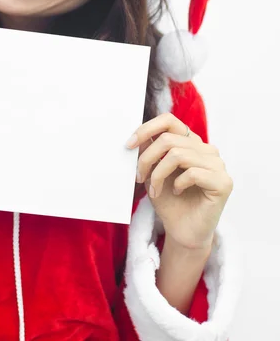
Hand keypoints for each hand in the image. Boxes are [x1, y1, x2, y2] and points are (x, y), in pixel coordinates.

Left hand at [127, 113, 232, 249]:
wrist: (183, 232)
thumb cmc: (170, 202)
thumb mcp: (154, 172)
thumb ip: (150, 152)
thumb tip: (137, 135)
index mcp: (191, 142)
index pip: (169, 120)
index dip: (146, 129)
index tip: (129, 145)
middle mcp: (207, 149)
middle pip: (168, 139)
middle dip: (147, 159)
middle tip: (139, 177)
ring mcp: (217, 165)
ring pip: (178, 155)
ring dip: (158, 174)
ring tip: (154, 190)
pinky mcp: (223, 182)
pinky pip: (193, 173)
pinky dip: (177, 183)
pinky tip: (177, 192)